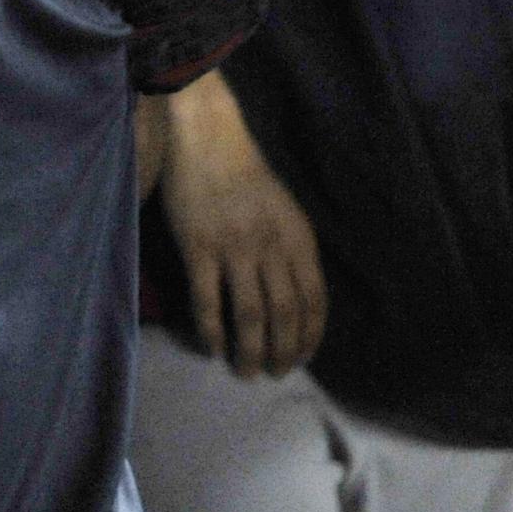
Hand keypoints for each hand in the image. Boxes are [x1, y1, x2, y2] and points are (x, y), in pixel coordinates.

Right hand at [157, 81, 326, 375]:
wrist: (208, 138)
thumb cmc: (247, 175)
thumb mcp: (285, 212)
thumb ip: (291, 252)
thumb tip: (294, 299)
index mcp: (298, 240)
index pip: (314, 302)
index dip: (309, 337)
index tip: (301, 358)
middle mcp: (271, 248)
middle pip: (284, 315)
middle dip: (282, 352)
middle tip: (273, 373)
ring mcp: (233, 248)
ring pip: (249, 314)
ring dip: (249, 350)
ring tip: (245, 371)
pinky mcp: (198, 247)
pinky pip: (207, 299)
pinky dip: (211, 330)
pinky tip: (211, 347)